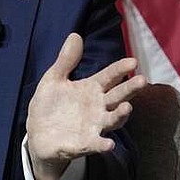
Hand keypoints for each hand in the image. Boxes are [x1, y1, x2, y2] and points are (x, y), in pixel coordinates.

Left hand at [26, 33, 146, 179]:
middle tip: (142, 80)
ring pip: (113, 120)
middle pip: (117, 96)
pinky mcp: (84, 143)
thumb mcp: (54, 78)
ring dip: (120, 115)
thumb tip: (75, 35)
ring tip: (127, 107)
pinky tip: (109, 144)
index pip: (109, 76)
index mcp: (91, 88)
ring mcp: (93, 126)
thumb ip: (66, 60)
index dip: (120, 68)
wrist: (37, 133)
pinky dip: (103, 144)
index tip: (133, 61)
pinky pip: (96, 144)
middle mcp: (98, 107)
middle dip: (130, 89)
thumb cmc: (49, 104)